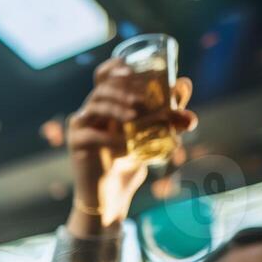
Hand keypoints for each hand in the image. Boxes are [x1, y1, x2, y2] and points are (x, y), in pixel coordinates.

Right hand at [69, 61, 195, 229]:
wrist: (112, 195)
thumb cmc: (130, 161)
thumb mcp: (155, 135)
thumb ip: (170, 113)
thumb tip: (185, 84)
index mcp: (107, 104)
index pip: (103, 75)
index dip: (114, 67)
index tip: (130, 66)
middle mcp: (91, 111)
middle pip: (101, 88)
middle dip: (121, 89)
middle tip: (140, 100)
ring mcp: (81, 126)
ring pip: (95, 106)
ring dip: (115, 108)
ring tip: (134, 117)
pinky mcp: (76, 144)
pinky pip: (90, 134)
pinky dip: (109, 138)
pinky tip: (124, 146)